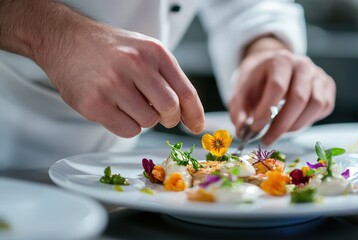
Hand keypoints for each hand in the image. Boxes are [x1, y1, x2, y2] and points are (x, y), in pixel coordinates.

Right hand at [35, 20, 204, 137]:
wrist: (66, 39)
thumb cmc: (111, 49)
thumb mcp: (145, 51)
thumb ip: (168, 77)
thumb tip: (189, 115)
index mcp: (154, 52)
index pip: (185, 91)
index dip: (195, 114)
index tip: (197, 127)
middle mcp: (136, 65)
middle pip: (170, 109)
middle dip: (169, 118)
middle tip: (160, 115)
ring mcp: (113, 84)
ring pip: (148, 122)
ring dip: (144, 120)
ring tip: (129, 104)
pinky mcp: (94, 103)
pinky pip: (127, 130)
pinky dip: (127, 126)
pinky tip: (116, 110)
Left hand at [229, 36, 334, 144]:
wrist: (272, 68)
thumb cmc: (257, 81)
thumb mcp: (241, 92)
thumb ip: (238, 111)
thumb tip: (242, 132)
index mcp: (280, 61)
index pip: (277, 87)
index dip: (267, 110)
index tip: (256, 128)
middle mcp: (303, 65)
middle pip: (299, 98)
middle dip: (282, 124)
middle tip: (267, 140)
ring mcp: (318, 75)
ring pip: (316, 104)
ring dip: (297, 124)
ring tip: (279, 132)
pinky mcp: (327, 86)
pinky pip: (324, 107)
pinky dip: (309, 120)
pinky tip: (292, 122)